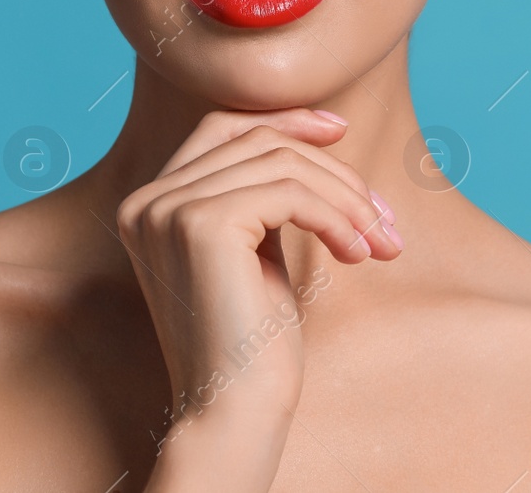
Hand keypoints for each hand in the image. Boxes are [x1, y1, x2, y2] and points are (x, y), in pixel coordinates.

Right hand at [118, 108, 401, 491]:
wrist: (236, 410)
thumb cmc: (253, 344)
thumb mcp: (257, 252)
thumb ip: (264, 197)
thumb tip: (319, 138)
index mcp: (151, 203)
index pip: (221, 127)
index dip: (283, 119)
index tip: (342, 131)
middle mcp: (147, 200)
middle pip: (258, 141)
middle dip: (332, 170)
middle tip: (382, 217)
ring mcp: (168, 209)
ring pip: (281, 163)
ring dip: (345, 198)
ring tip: (380, 243)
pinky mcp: (201, 225)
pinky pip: (289, 193)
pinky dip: (335, 217)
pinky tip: (357, 254)